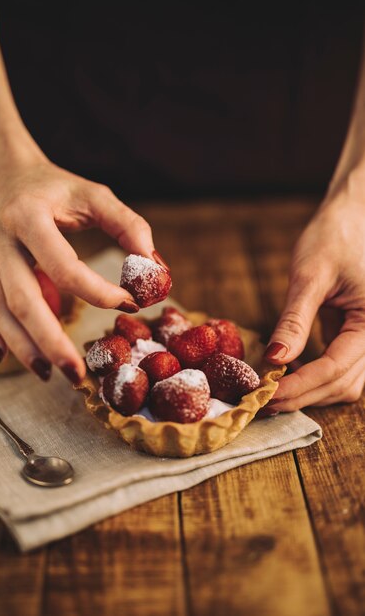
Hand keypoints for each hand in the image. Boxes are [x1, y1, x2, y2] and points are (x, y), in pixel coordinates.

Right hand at [0, 156, 163, 381]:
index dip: (98, 291)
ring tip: (51, 373)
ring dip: (22, 348)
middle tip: (78, 372)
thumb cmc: (56, 189)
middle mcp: (2, 242)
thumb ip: (127, 225)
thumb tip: (154, 266)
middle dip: (50, 341)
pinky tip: (5, 357)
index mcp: (29, 217)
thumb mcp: (94, 195)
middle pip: (22, 299)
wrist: (5, 179)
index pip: (63, 266)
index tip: (130, 303)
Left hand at [263, 172, 364, 410]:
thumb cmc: (334, 237)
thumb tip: (274, 359)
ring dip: (310, 393)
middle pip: (342, 384)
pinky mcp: (353, 334)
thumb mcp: (311, 276)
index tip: (265, 392)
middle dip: (303, 395)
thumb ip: (295, 320)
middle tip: (262, 398)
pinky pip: (338, 368)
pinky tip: (287, 374)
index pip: (335, 368)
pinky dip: (313, 377)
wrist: (351, 217)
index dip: (299, 385)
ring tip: (272, 390)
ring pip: (343, 383)